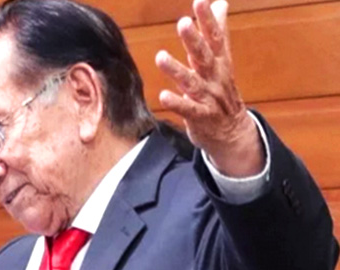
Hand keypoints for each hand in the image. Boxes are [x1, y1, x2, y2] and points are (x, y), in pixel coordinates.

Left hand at [155, 0, 262, 176]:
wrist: (233, 132)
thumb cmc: (221, 91)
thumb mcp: (221, 61)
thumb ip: (218, 33)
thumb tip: (220, 2)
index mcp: (219, 62)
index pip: (215, 38)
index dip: (208, 20)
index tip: (201, 2)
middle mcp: (214, 77)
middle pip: (203, 56)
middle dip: (194, 40)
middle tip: (183, 23)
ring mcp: (208, 97)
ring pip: (192, 82)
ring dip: (176, 69)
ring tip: (160, 57)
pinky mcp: (201, 116)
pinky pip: (188, 109)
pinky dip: (176, 103)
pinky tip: (163, 95)